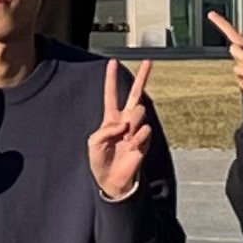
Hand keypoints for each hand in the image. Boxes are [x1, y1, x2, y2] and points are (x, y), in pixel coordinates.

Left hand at [87, 58, 156, 200]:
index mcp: (110, 118)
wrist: (112, 181)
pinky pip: (144, 130)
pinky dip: (137, 137)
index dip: (111, 78)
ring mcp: (136, 129)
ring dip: (132, 121)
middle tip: (149, 60)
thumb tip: (123, 123)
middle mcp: (125, 120)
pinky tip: (133, 146)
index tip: (112, 61)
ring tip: (127, 135)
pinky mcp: (144, 140)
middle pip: (135, 94)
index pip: (111, 94)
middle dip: (142, 77)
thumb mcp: (94, 143)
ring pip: (138, 111)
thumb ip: (106, 130)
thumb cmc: (100, 161)